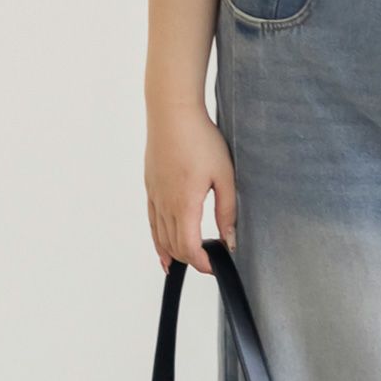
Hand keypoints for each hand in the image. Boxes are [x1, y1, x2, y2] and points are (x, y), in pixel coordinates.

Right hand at [144, 103, 236, 275]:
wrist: (173, 114)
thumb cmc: (200, 139)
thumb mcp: (224, 175)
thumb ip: (227, 210)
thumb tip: (230, 238)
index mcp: (184, 204)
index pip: (188, 247)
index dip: (201, 262)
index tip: (214, 266)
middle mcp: (165, 204)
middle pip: (173, 245)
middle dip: (190, 258)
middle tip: (209, 260)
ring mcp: (154, 195)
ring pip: (160, 236)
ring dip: (173, 252)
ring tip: (184, 263)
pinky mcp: (150, 187)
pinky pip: (152, 221)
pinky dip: (157, 239)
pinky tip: (162, 246)